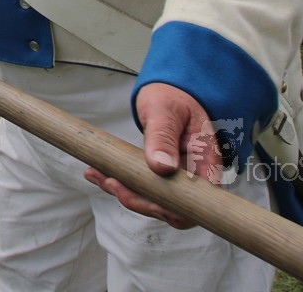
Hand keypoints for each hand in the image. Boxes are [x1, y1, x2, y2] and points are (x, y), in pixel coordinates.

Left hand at [81, 83, 220, 228]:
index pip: (198, 201)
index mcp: (205, 161)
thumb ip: (163, 137)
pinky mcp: (161, 176)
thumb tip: (162, 168)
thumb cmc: (172, 97)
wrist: (168, 93)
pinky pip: (144, 187)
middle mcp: (194, 175)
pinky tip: (99, 174)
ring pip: (154, 200)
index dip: (173, 209)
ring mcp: (178, 178)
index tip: (145, 198)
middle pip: (173, 207)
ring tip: (96, 175)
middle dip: (139, 201)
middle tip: (110, 182)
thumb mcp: (165, 111)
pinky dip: (122, 183)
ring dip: (125, 193)